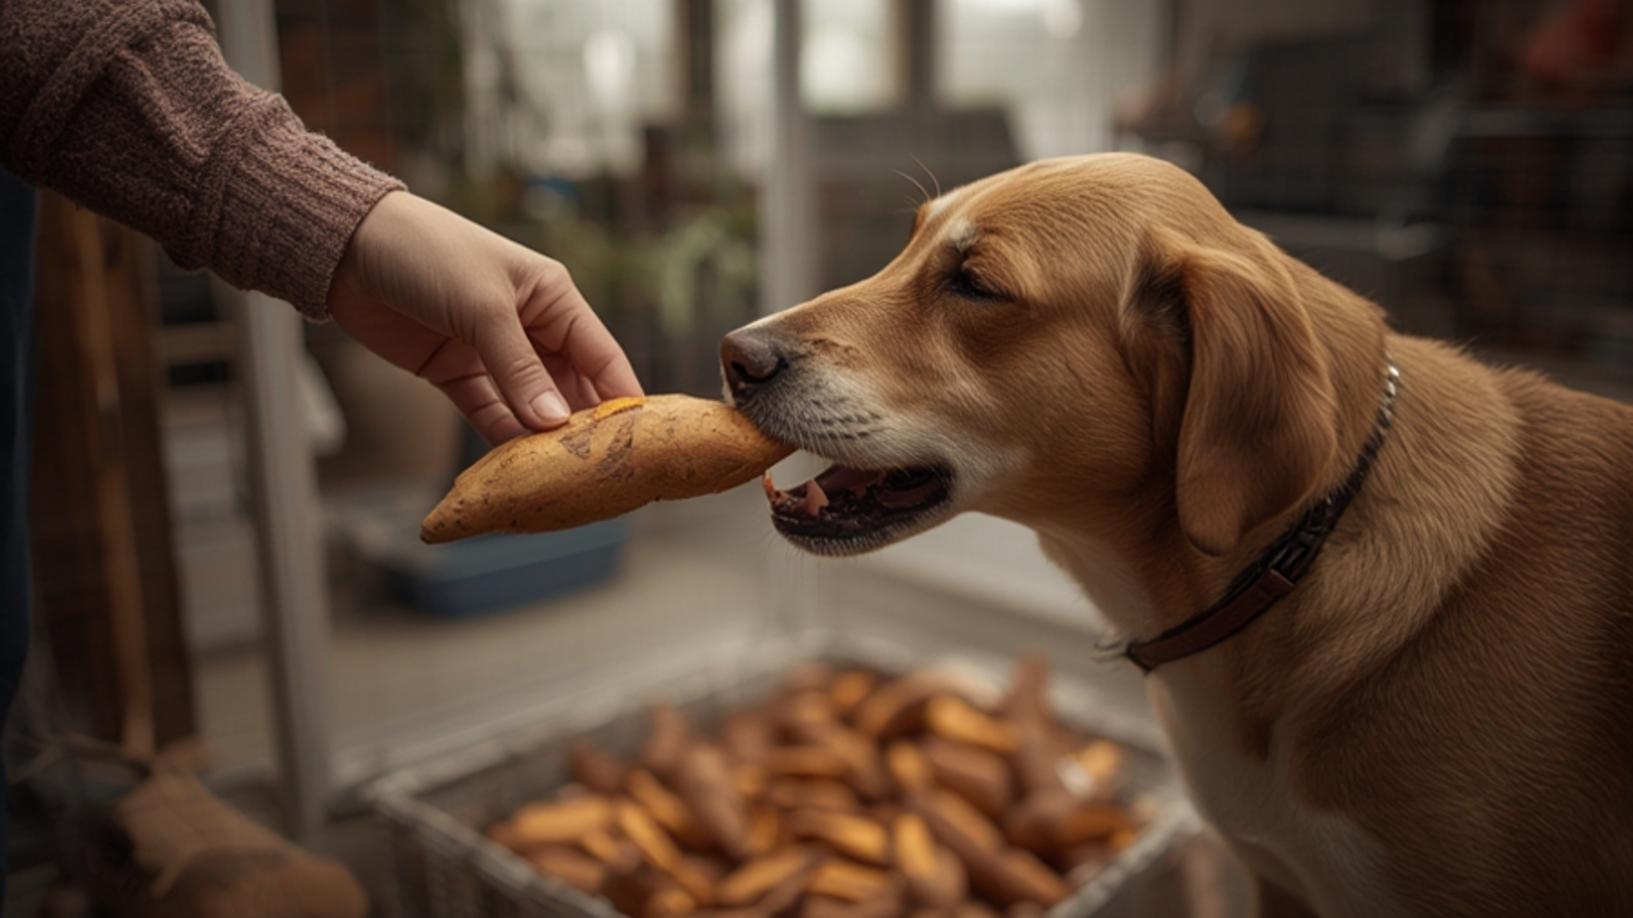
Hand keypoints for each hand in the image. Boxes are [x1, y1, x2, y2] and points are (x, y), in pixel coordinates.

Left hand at [327, 191, 641, 443]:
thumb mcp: (482, 308)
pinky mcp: (456, 373)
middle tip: (601, 474)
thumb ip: (519, 368)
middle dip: (584, 429)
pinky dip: (502, 438)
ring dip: (542, 440)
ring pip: (530, 406)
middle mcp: (531, 327)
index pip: (601, 355)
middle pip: (570, 387)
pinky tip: (518, 469)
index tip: (639, 443)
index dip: (621, 398)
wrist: (346, 249)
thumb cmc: (427, 254)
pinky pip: (490, 412)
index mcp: (552, 298)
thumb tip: (555, 423)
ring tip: (562, 480)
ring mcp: (492, 353)